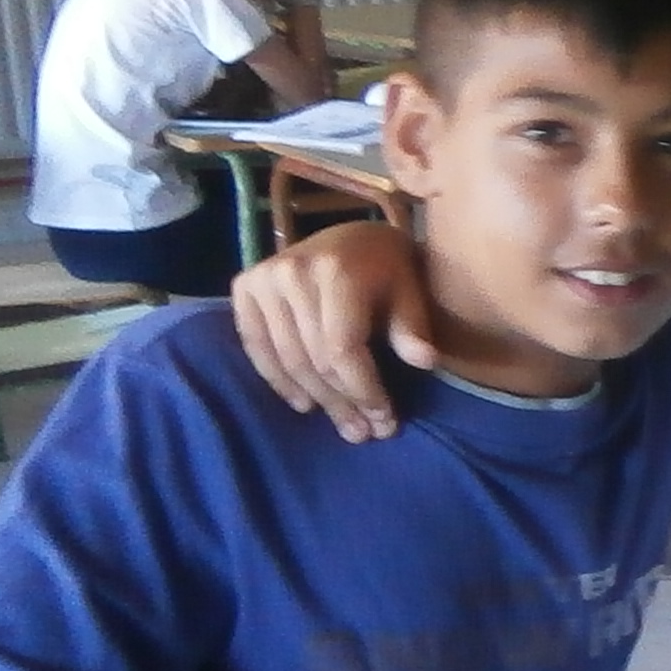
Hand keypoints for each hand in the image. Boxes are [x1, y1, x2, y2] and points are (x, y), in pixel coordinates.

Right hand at [233, 215, 431, 442]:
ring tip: (345, 426)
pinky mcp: (244, 287)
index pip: (343, 349)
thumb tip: (427, 361)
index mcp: (337, 272)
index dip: (362, 390)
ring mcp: (263, 279)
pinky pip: (256, 346)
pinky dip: (278, 380)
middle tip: (366, 433)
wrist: (353, 237)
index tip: (385, 420)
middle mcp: (293, 273)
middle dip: (344, 402)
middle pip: (315, 358)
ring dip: (317, 399)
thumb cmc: (390, 268)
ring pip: (287, 359)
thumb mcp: (411, 291)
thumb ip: (412, 327)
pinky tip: (304, 404)